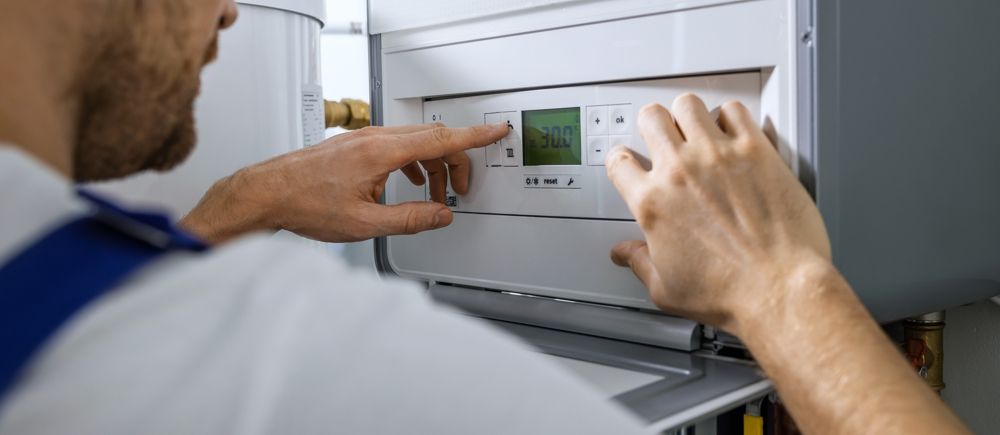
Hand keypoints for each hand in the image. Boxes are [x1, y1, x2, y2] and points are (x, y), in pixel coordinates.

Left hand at [181, 123, 508, 242]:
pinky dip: (412, 160)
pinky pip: (396, 144)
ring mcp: (363, 138)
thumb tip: (440, 216)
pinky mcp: (354, 144)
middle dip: (454, 162)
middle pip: (432, 139)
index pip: (440, 139)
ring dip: (432, 164)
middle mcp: (374, 138)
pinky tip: (407, 180)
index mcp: (382, 152)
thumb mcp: (365, 224)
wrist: (267, 193)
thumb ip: (411, 219)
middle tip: (459, 189)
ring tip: (433, 193)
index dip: (474, 137)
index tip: (496, 131)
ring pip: (414, 141)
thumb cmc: (305, 205)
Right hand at [605, 94, 830, 333]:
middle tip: (664, 136)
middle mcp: (680, 172)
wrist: (778, 288)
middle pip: (651, 118)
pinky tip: (734, 132)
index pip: (619, 161)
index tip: (631, 163)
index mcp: (653, 203)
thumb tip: (625, 255)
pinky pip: (734, 110)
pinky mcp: (755, 150)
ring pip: (688, 104)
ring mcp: (718, 156)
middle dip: (654, 125)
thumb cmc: (729, 291)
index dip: (623, 161)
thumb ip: (639, 263)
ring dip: (690, 115)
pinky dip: (731, 117)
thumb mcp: (666, 288)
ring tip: (698, 128)